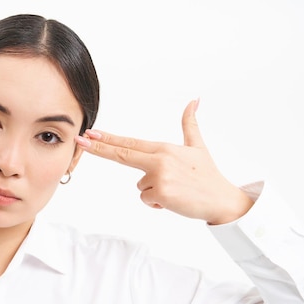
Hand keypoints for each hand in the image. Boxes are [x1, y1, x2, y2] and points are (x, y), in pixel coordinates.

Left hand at [75, 99, 252, 223]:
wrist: (222, 200)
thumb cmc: (208, 175)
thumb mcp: (197, 146)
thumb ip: (189, 124)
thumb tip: (194, 99)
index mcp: (164, 148)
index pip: (129, 143)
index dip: (108, 138)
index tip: (91, 133)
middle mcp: (160, 159)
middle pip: (122, 154)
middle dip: (99, 147)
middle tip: (81, 141)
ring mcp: (159, 175)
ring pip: (139, 186)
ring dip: (153, 192)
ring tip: (175, 190)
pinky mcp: (161, 192)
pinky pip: (147, 199)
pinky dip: (158, 203)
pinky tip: (174, 199)